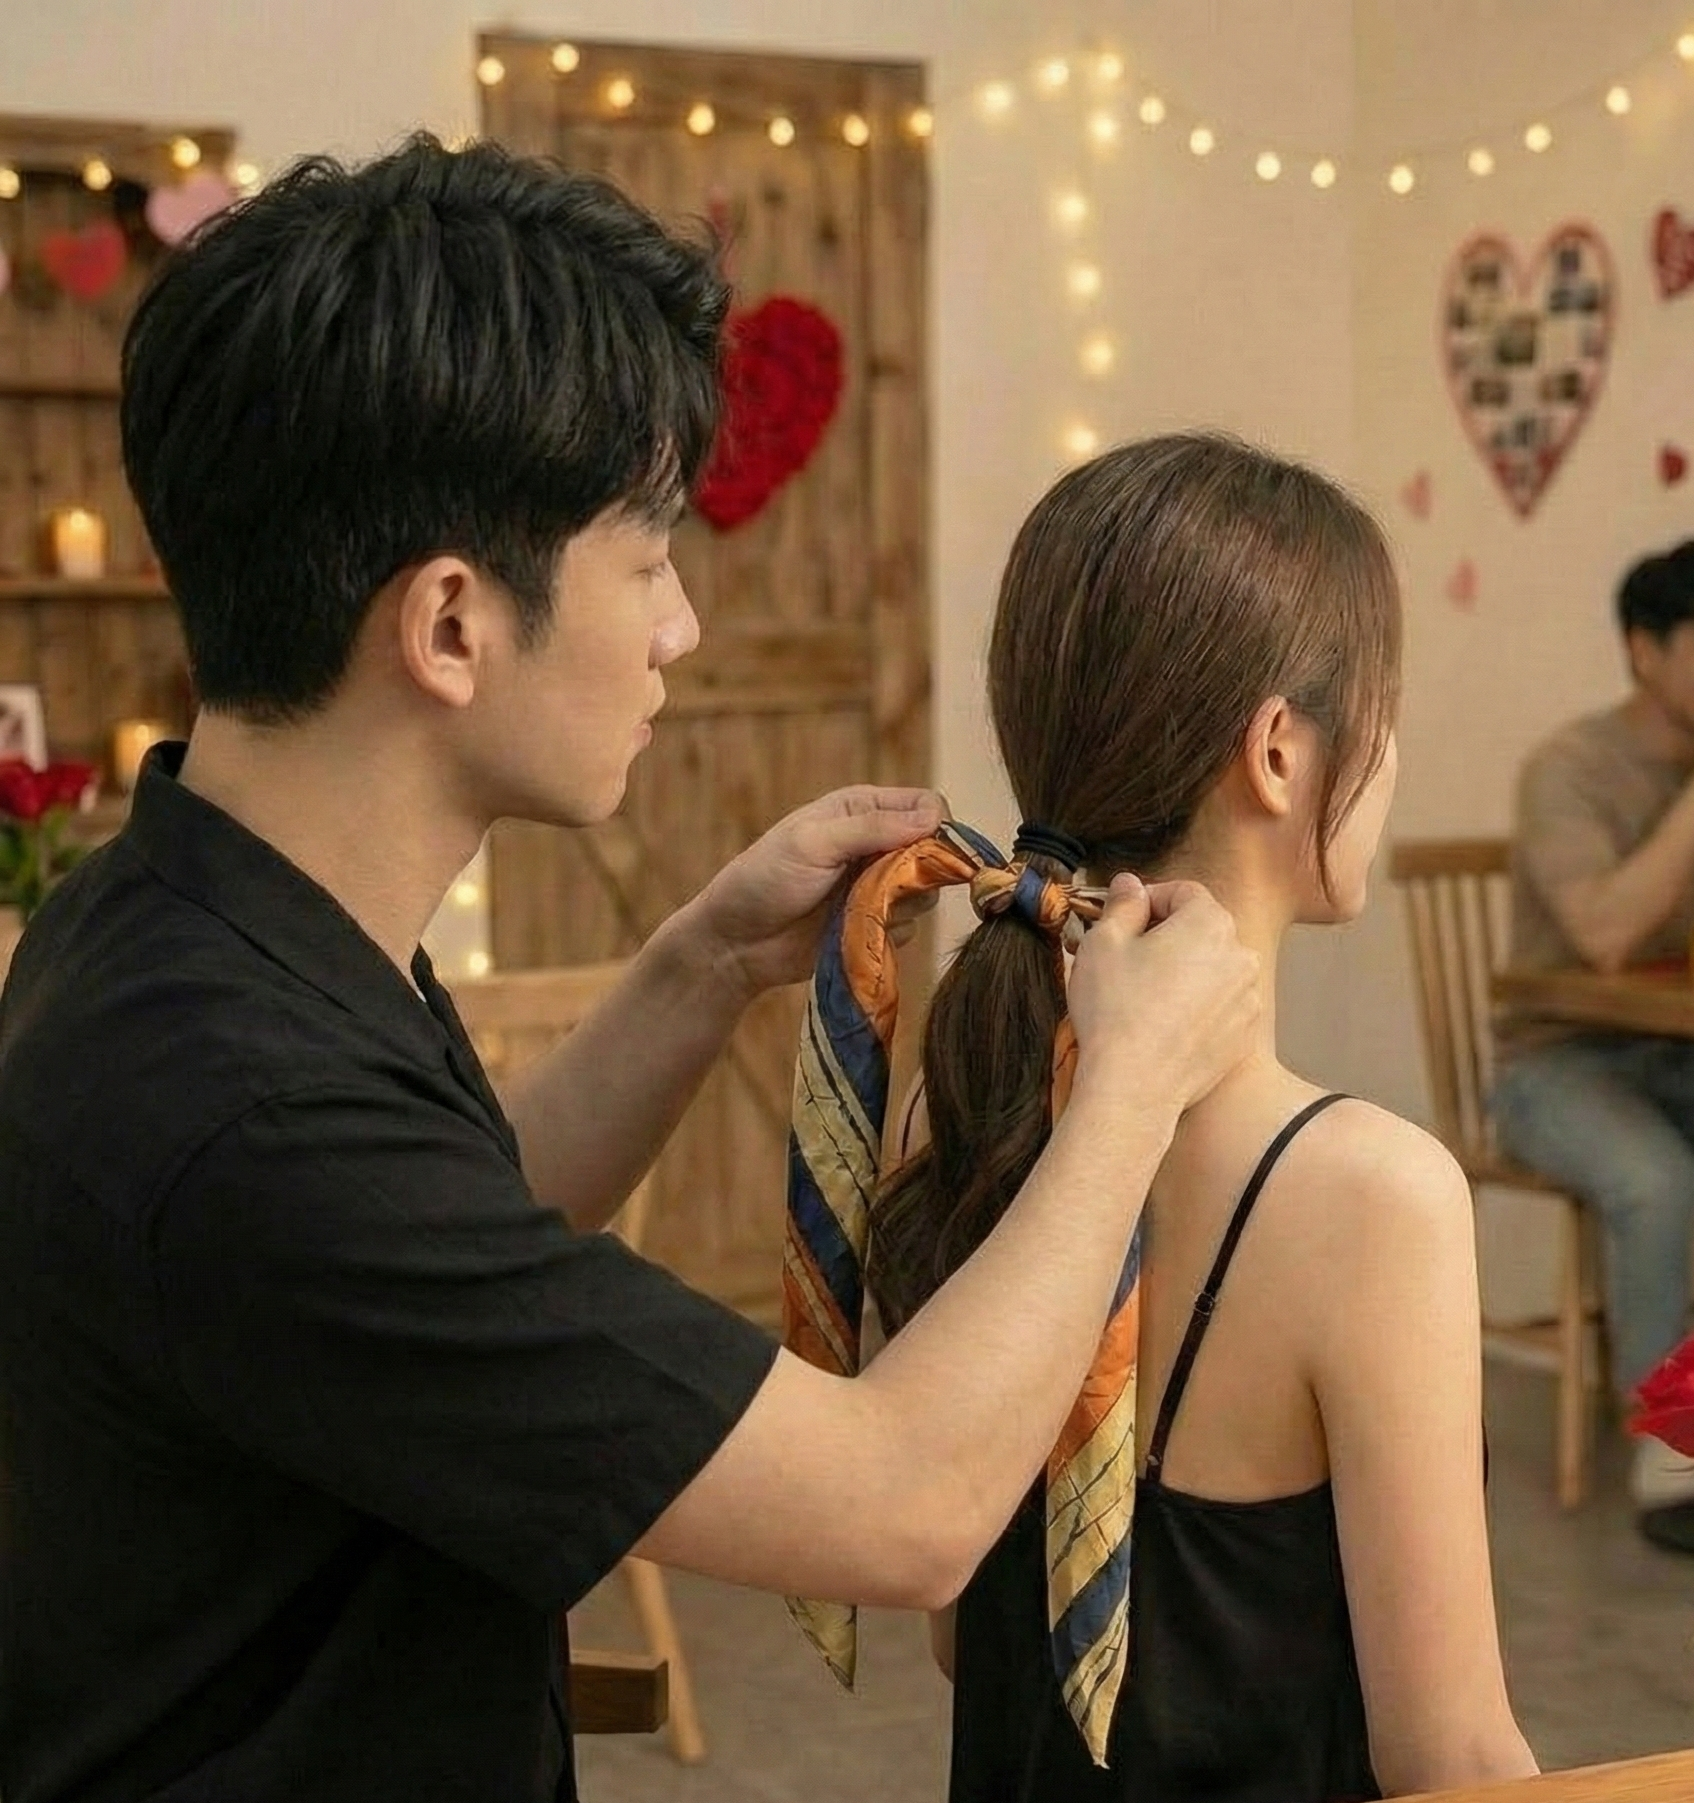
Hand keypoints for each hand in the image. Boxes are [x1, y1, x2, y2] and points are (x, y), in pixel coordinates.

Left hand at [685, 785, 945, 1002]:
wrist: (736, 943)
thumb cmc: (764, 880)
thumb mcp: (812, 843)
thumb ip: (871, 828)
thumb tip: (934, 819)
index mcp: (862, 809)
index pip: (928, 806)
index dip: (936, 829)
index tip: (922, 854)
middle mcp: (877, 844)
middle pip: (936, 854)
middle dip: (918, 874)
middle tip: (881, 888)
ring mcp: (878, 887)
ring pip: (926, 895)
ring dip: (897, 907)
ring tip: (852, 911)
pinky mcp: (876, 925)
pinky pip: (908, 929)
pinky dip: (885, 934)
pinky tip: (849, 934)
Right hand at [1067, 875, 1261, 1113]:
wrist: (1135, 1088)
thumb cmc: (1115, 1013)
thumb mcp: (1102, 944)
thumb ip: (1122, 905)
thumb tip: (1131, 885)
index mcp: (1209, 923)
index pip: (1183, 892)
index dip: (1148, 900)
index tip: (1122, 918)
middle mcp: (1240, 955)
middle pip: (1201, 930)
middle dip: (1165, 936)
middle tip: (1126, 957)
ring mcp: (1247, 999)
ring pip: (1211, 969)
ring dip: (1182, 972)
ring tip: (1142, 995)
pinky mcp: (1244, 1036)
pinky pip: (1218, 1006)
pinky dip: (1195, 1006)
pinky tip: (1161, 1023)